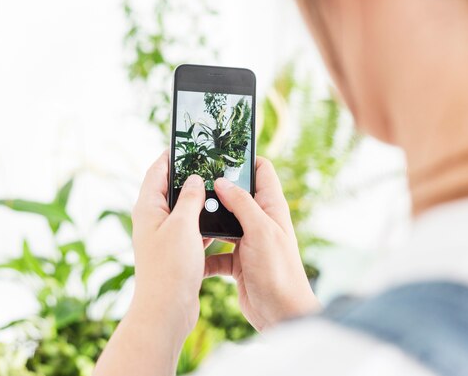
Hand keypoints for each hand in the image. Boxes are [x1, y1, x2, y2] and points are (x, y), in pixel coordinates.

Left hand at [129, 151, 208, 342]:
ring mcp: (164, 236)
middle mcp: (153, 219)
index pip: (156, 171)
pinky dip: (203, 223)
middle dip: (188, 177)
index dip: (171, 155)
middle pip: (170, 188)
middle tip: (209, 164)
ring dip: (198, 201)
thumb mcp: (183, 225)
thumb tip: (193, 179)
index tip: (186, 143)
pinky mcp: (175, 251)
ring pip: (183, 210)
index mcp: (148, 207)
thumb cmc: (170, 267)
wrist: (166, 309)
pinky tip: (220, 221)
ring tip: (218, 189)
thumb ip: (189, 198)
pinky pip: (191, 230)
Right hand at [205, 157, 319, 330]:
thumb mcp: (260, 231)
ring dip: (207, 221)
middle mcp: (259, 221)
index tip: (222, 152)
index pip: (262, 171)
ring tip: (187, 214)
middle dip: (217, 189)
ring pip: (223, 223)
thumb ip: (242, 204)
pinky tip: (191, 254)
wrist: (281, 314)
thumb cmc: (278, 271)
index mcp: (271, 208)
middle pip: (236, 195)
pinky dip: (204, 254)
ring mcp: (247, 241)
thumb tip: (221, 181)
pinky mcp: (237, 262)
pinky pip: (216, 252)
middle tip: (193, 180)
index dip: (245, 159)